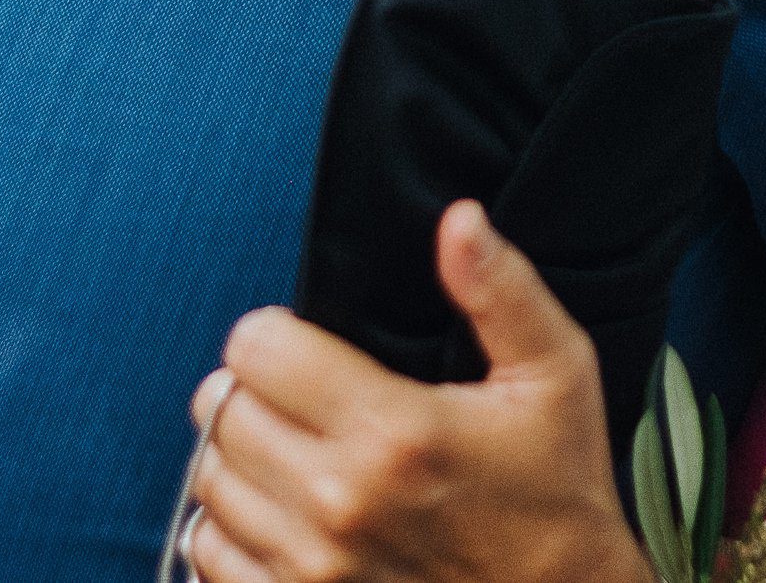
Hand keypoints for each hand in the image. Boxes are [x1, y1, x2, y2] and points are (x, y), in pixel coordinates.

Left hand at [184, 201, 650, 582]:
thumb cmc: (556, 487)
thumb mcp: (554, 374)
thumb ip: (502, 289)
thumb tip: (459, 218)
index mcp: (395, 432)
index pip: (257, 351)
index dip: (273, 333)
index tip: (302, 344)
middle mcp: (339, 503)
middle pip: (222, 410)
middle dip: (250, 389)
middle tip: (295, 394)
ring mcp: (312, 568)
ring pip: (209, 481)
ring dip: (237, 456)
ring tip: (289, 449)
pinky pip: (209, 554)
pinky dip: (229, 526)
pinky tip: (277, 509)